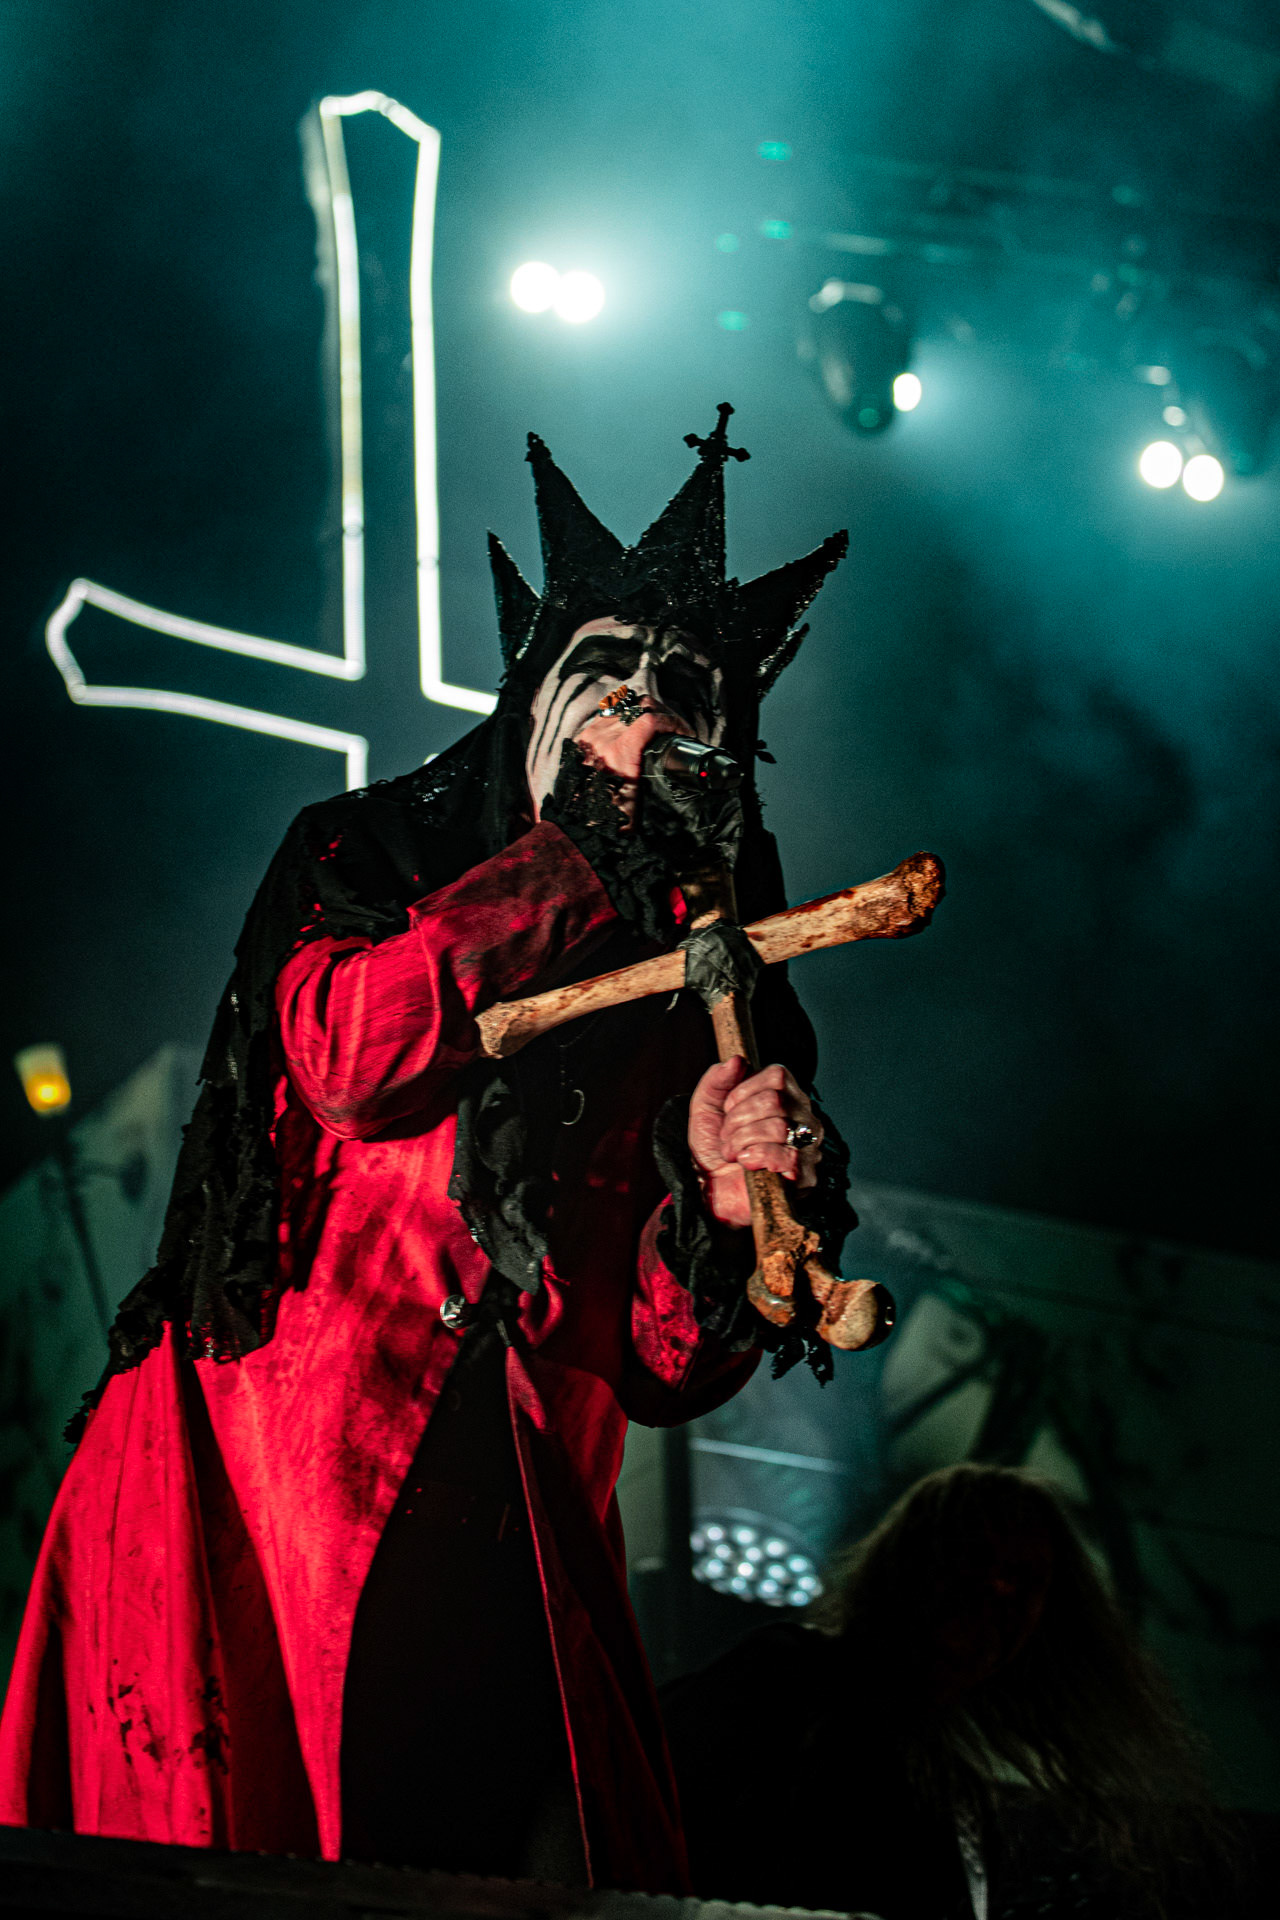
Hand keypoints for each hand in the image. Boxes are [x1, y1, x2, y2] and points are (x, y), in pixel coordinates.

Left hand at [572, 709, 684, 823]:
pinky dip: (626, 716)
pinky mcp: (585, 735)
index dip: (673, 721)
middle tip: (674, 726)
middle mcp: (604, 736)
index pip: (651, 719)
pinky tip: (635, 727)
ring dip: (644, 712)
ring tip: (657, 725)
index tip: (684, 731)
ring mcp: (592, 733)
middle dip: (663, 713)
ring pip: (625, 705)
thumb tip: (679, 783)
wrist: (576, 816)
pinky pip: (610, 714)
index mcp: (619, 751)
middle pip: (640, 706)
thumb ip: (657, 790)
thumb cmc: (607, 813)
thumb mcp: (638, 804)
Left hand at [687, 1057, 823, 1229]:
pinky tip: (748, 1165)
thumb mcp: (705, 1107)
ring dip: (742, 1141)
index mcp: (784, 1096)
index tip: (727, 1110)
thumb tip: (737, 1060)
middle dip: (737, 1121)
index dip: (743, 1092)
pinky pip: (788, 1157)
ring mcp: (808, 1147)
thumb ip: (717, 1079)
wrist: (709, 1190)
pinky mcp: (806, 1177)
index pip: (777, 1075)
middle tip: (727, 1138)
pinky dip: (758, 1158)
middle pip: (774, 1101)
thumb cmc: (712, 1148)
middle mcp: (803, 1118)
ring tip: (734, 1154)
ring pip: (778, 1127)